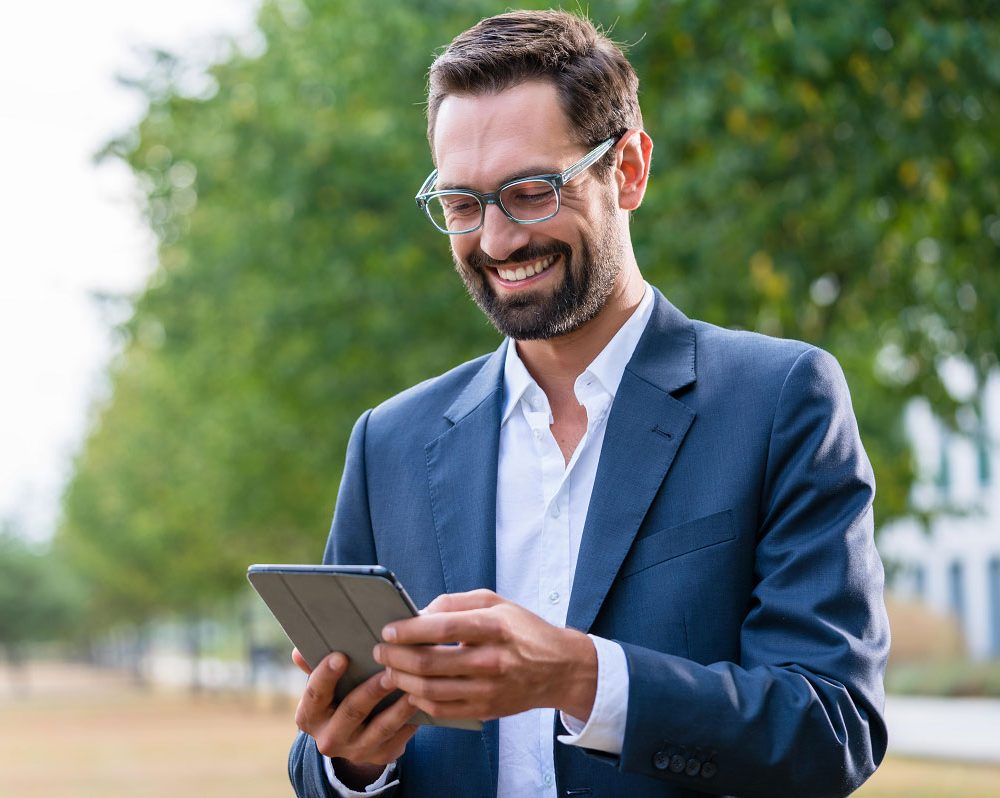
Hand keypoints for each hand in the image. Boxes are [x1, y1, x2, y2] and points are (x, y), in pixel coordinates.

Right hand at [292, 649, 417, 786]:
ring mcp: (355, 751)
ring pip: (381, 727)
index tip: (340, 656)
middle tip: (390, 670)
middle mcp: (329, 738)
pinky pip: (399, 738)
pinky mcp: (380, 757)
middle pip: (352, 711)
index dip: (325, 675)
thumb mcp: (323, 687)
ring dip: (398, 706)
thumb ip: (314, 668)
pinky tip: (423, 703)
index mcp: (309, 716)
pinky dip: (411, 720)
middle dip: (372, 690)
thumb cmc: (337, 697)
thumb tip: (298, 651)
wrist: (352, 738)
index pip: (315, 694)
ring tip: (414, 684)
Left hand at [373, 590, 596, 721]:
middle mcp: (492, 660)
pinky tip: (411, 689)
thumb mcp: (495, 602)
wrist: (559, 668)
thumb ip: (454, 603)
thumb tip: (418, 613)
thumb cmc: (522, 629)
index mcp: (494, 626)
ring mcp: (489, 689)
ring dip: (402, 681)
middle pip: (430, 663)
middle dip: (396, 658)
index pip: (441, 629)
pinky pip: (442, 710)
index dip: (409, 630)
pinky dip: (419, 701)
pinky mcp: (487, 710)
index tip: (388, 630)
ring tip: (389, 670)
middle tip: (380, 651)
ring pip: (431, 691)